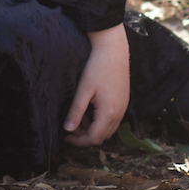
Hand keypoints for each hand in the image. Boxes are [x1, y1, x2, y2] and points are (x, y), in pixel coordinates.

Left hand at [64, 24, 128, 145]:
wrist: (113, 48)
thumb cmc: (97, 66)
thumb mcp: (83, 90)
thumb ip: (76, 112)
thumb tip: (67, 130)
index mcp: (109, 113)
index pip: (94, 139)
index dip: (78, 141)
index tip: (65, 136)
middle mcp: (120, 113)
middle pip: (102, 137)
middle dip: (85, 136)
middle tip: (71, 126)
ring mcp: (123, 107)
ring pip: (108, 129)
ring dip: (93, 128)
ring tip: (79, 116)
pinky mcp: (123, 101)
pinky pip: (112, 119)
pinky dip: (100, 120)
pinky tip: (90, 108)